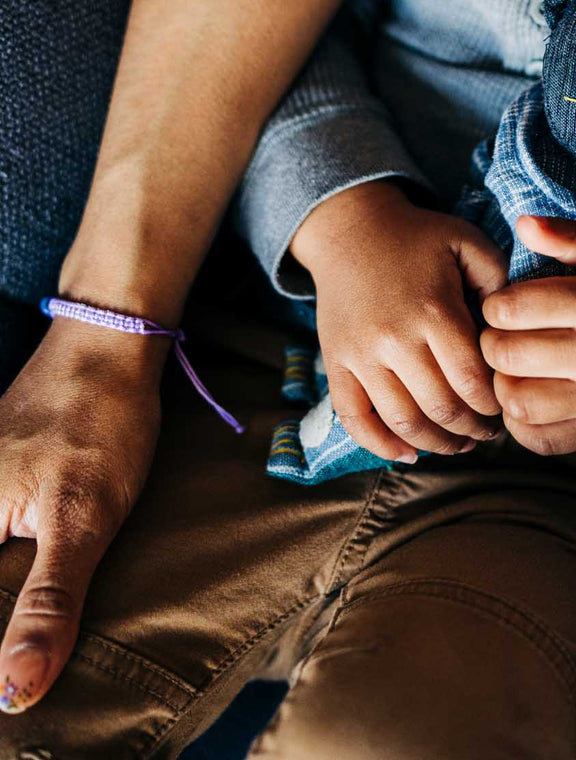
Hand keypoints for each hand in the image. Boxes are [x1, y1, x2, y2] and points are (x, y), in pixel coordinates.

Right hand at [0, 319, 163, 714]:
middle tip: (24, 677)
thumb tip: (15, 692)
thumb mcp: (81, 521)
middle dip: (4, 628)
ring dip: (9, 602)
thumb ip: (47, 604)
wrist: (107, 342)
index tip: (8, 690)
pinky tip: (31, 583)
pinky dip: (10, 568)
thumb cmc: (97, 423)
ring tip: (31, 645)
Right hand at [292, 181, 507, 461]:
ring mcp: (362, 356)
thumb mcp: (466, 242)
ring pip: (403, 422)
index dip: (493, 404)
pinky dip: (381, 445)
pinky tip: (408, 452)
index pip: (472, 381)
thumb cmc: (418, 236)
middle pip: (441, 408)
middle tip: (488, 431)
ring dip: (436, 443)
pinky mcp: (336, 364)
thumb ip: (499, 280)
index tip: (506, 405)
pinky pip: (355, 419)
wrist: (351, 228)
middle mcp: (395, 339)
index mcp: (434, 311)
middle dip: (472, 429)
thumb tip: (514, 327)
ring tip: (458, 443)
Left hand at [480, 215, 575, 455]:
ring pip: (517, 402)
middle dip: (491, 342)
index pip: (508, 310)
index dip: (493, 305)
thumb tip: (521, 224)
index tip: (505, 305)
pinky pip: (541, 439)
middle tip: (503, 335)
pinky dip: (521, 422)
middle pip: (506, 356)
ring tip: (514, 367)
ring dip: (502, 383)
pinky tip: (529, 396)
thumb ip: (564, 235)